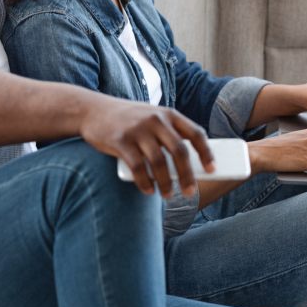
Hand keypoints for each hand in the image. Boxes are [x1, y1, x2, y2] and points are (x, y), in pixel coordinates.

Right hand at [79, 99, 213, 198]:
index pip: (195, 133)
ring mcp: (138, 130)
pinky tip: (149, 191)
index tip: (213, 170)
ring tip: (168, 195)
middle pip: (179, 151)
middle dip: (187, 175)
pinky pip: (138, 167)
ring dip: (166, 183)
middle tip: (190, 192)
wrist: (93, 111)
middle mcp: (155, 119)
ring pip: (159, 162)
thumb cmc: (129, 120)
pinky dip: (145, 182)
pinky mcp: (120, 141)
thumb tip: (190, 165)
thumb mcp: (152, 117)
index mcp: (168, 114)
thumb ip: (168, 134)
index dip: (206, 153)